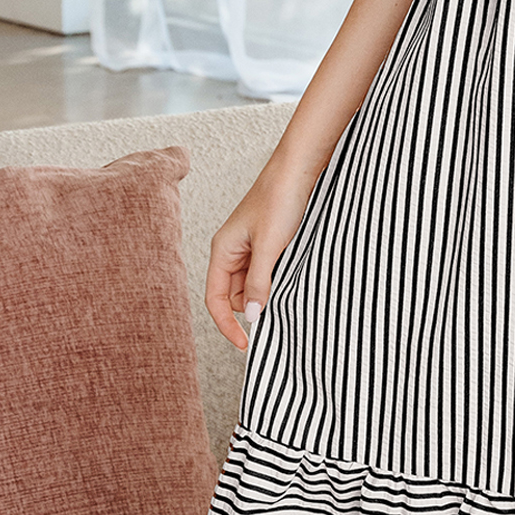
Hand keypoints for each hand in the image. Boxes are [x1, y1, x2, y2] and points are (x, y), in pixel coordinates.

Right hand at [204, 166, 316, 350]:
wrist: (299, 170)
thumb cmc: (280, 199)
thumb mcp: (270, 246)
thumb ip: (259, 282)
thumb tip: (251, 316)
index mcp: (222, 250)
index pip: (215, 299)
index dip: (227, 324)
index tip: (246, 344)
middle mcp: (232, 251)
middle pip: (232, 296)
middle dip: (248, 313)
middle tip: (271, 328)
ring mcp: (250, 249)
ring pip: (251, 287)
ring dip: (263, 299)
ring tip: (282, 307)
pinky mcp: (268, 245)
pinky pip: (265, 275)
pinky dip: (274, 286)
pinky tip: (288, 290)